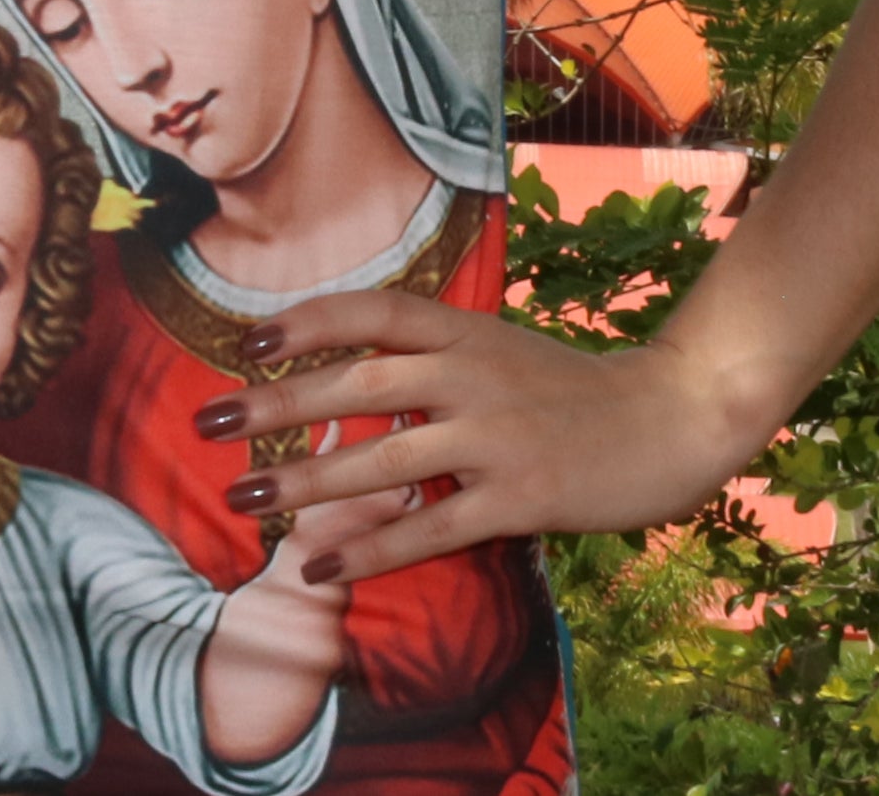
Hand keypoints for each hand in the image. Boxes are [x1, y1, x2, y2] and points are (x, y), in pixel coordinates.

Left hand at [196, 291, 749, 583]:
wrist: (669, 419)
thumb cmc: (570, 389)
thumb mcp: (500, 349)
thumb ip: (434, 357)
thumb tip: (345, 379)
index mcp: (468, 332)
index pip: (376, 312)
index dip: (309, 322)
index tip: (247, 342)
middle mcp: (475, 374)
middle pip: (362, 381)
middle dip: (279, 402)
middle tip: (209, 420)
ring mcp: (498, 436)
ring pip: (386, 457)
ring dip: (306, 481)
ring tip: (241, 498)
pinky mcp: (521, 497)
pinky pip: (432, 526)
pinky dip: (372, 548)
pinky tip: (320, 566)